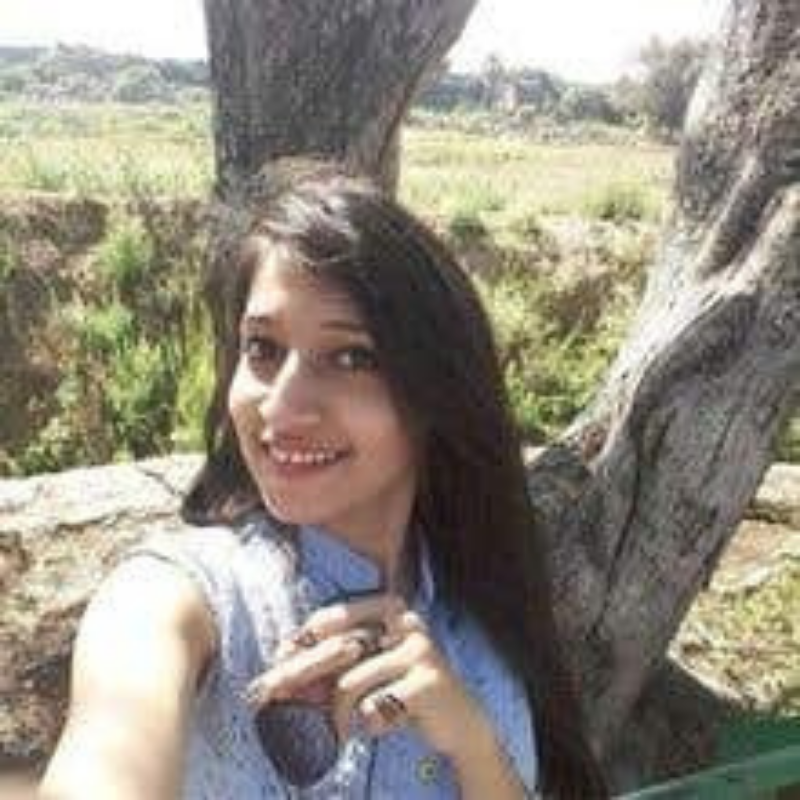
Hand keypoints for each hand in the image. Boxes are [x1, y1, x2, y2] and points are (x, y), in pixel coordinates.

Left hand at [245, 594, 490, 759]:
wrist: (458, 721)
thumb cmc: (399, 690)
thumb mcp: (364, 670)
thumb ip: (331, 664)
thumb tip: (278, 669)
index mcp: (387, 606)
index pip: (330, 619)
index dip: (298, 645)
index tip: (271, 669)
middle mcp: (404, 620)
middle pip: (335, 648)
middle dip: (298, 677)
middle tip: (268, 699)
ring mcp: (419, 649)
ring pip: (350, 683)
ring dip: (336, 715)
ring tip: (340, 730)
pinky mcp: (429, 682)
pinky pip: (376, 707)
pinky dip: (367, 724)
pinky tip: (375, 727)